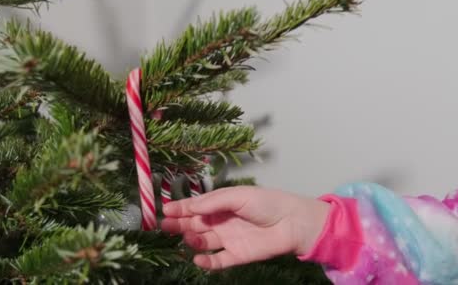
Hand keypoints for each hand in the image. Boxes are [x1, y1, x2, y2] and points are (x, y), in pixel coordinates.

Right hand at [161, 186, 329, 269]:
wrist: (292, 223)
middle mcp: (222, 221)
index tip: (164, 210)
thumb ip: (212, 201)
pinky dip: (206, 261)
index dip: (180, 208)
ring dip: (192, 239)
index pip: (196, 206)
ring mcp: (229, 239)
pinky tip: (197, 258)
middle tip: (165, 226)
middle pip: (195, 224)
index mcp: (221, 204)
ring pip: (203, 241)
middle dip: (179, 224)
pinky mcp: (237, 256)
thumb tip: (190, 206)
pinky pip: (217, 260)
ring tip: (187, 236)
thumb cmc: (266, 203)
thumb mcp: (237, 195)